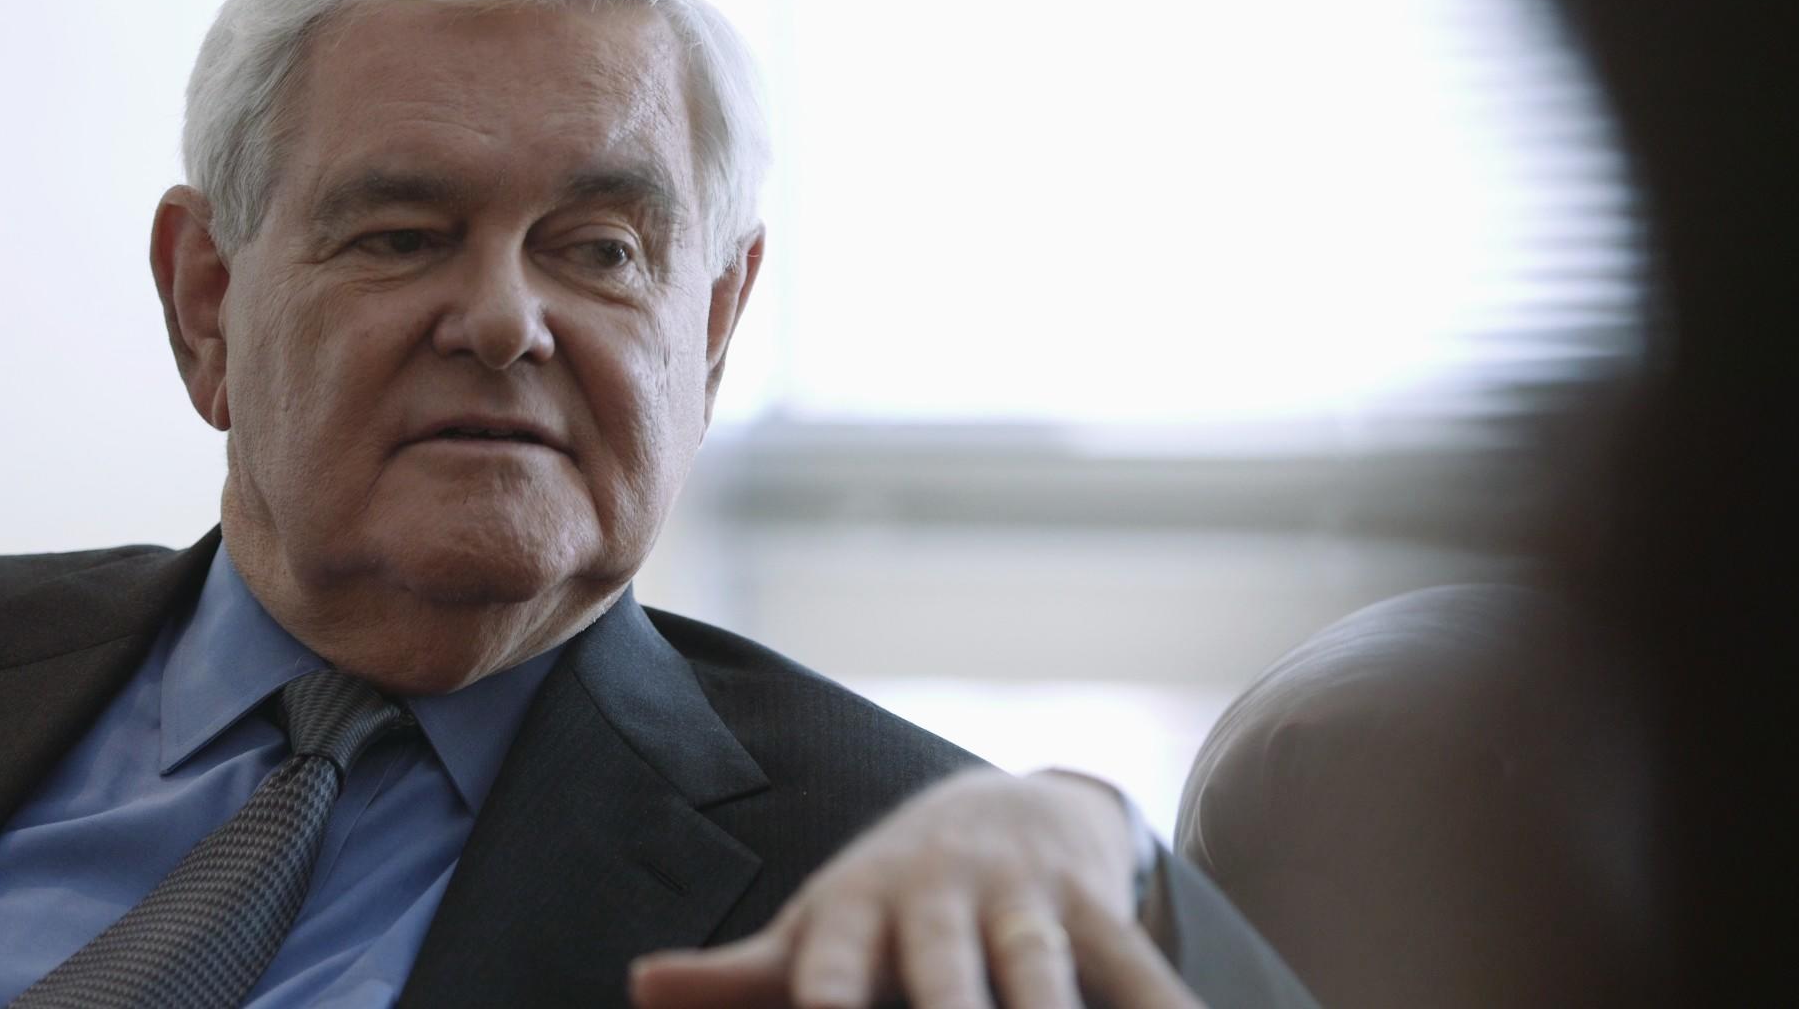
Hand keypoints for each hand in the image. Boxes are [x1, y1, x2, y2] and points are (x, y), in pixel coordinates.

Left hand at [628, 768, 1205, 1008]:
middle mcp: (938, 897)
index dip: (826, 1001)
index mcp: (858, 910)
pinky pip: (1132, 967)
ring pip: (1039, 968)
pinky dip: (1161, 1005)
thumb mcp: (821, 928)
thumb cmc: (889, 899)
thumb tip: (638, 986)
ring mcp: (1020, 898)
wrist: (1005, 808)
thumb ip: (742, 975)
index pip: (831, 969)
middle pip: (943, 973)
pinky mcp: (1092, 906)